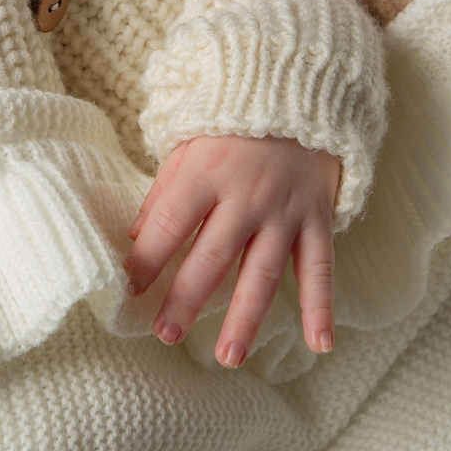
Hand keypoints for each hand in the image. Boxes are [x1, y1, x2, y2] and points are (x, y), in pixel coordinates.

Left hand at [122, 134, 339, 366]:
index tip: (128, 290)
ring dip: (246, 318)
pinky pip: (320, 269)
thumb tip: (136, 239)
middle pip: (212, 257)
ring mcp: (285, 212)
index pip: (170, 224)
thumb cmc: (231, 127)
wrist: (297, 94)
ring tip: (228, 356)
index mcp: (206, 174)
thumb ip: (163, 194)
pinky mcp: (317, 220)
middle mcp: (246, 197)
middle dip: (186, 299)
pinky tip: (320, 344)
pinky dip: (322, 307)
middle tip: (166, 334)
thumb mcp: (187, 148)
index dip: (146, 259)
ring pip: (263, 272)